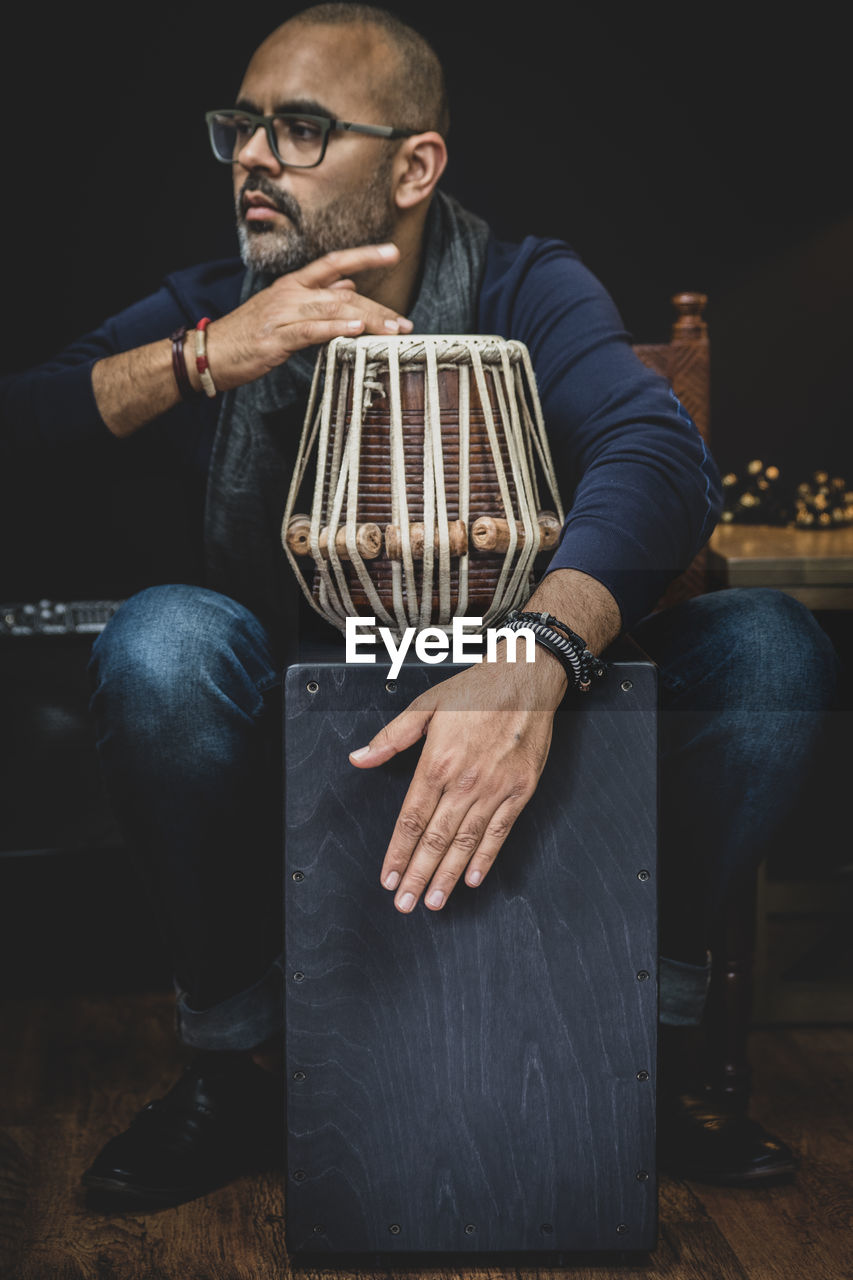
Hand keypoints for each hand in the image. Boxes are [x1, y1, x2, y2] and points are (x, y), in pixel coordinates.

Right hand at [204, 243, 411, 389]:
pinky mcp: (275, 338)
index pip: (334, 263)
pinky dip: (335, 331)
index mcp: (293, 285)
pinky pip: (310, 331)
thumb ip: (317, 298)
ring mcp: (282, 315)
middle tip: (403, 322)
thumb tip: (347, 287)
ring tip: (391, 330)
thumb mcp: (284, 311)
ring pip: (332, 311)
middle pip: (342, 295)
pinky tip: (355, 332)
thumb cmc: (248, 335)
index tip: (392, 252)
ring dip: (366, 320)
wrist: (209, 353)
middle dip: (377, 308)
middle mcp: (290, 294)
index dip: (364, 255)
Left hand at [349, 652, 567, 912]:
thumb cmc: (476, 691)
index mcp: (438, 762)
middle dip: (417, 875)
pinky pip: (499, 832)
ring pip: (465, 842)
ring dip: (447, 876)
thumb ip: (391, 738)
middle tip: (404, 903)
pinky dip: (485, 857)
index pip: (411, 819)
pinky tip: (472, 878)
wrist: (526, 679)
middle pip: (435, 838)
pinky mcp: (520, 791)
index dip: (398, 852)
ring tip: (433, 901)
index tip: (388, 876)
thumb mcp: (425, 706)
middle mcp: (465, 781)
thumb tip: (359, 758)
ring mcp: (495, 789)